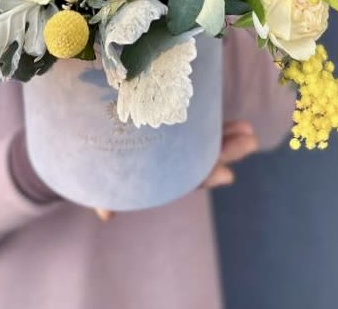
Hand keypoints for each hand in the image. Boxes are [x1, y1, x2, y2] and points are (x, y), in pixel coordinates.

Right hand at [94, 119, 258, 220]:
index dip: (206, 176)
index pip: (186, 180)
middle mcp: (169, 167)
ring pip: (204, 145)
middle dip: (226, 153)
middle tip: (250, 142)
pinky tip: (235, 122)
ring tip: (249, 131)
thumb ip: (106, 195)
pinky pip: (198, 128)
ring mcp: (174, 147)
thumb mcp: (100, 181)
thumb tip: (106, 215)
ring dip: (227, 139)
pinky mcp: (173, 127)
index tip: (226, 174)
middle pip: (202, 162)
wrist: (87, 144)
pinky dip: (213, 124)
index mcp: (157, 180)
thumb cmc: (95, 165)